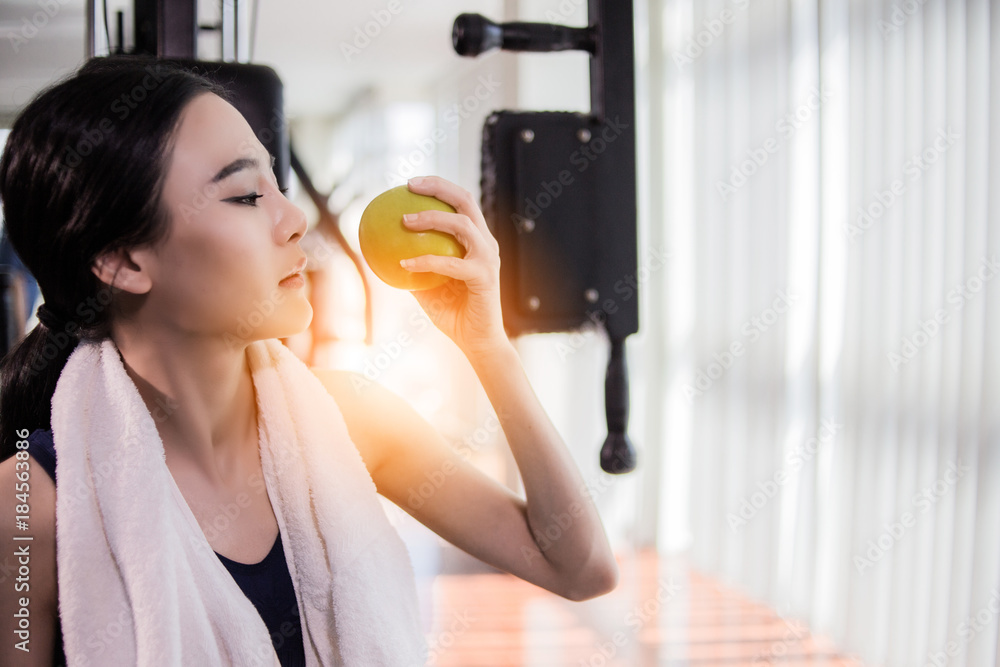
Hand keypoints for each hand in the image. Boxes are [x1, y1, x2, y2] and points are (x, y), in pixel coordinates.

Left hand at [400, 176, 507, 357]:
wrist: (477, 341)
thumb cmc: (453, 314)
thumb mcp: (426, 287)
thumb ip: (412, 266)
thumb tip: (380, 250)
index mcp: (476, 241)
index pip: (461, 203)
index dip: (438, 186)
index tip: (410, 183)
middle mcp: (486, 243)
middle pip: (466, 200)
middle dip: (438, 186)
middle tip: (409, 185)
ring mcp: (488, 258)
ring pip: (461, 224)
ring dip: (431, 218)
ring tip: (404, 221)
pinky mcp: (485, 276)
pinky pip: (451, 263)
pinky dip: (426, 261)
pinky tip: (403, 263)